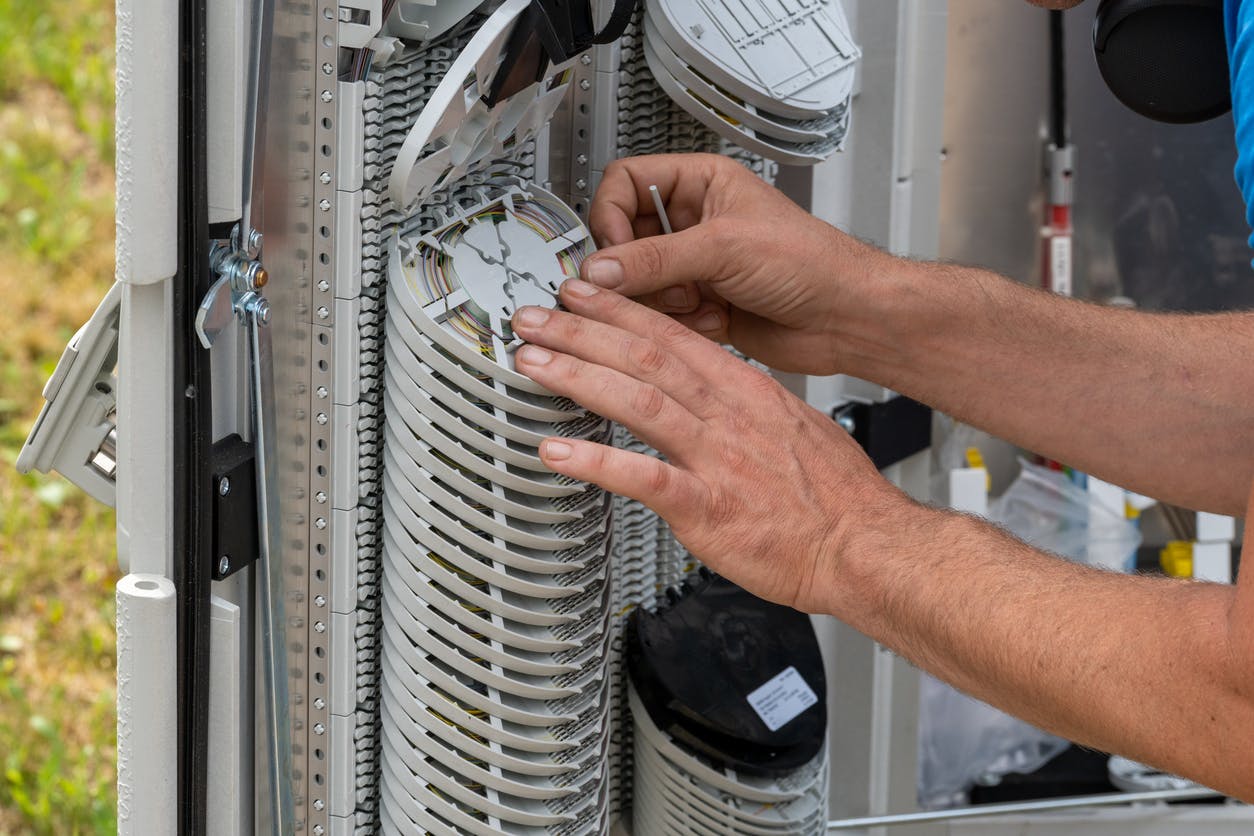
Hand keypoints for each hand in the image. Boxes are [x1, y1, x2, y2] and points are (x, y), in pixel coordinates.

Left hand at [510, 279, 908, 612]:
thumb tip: (719, 402)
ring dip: (578, 377)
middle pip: (645, 356)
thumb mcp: (795, 429)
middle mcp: (728, 414)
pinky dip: (594, 463)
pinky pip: (641, 478)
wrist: (867, 545)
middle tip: (535, 316)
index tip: (583, 293)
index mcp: (747, 391)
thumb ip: (748, 411)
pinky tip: (556, 454)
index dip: (620, 310)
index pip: (673, 335)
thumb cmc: (839, 498)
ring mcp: (716, 457)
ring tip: (534, 363)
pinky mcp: (707, 506)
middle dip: (583, 331)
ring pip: (637, 401)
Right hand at [582, 153, 892, 374]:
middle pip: (624, 239)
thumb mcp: (724, 247)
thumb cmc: (812, 262)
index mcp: (701, 183)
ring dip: (659, 299)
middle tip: (647, 283)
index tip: (615, 250)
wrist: (846, 318)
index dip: (612, 216)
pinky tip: (710, 319)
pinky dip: (677, 322)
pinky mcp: (699, 306)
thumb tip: (600, 267)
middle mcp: (694, 222)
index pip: (625, 183)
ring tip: (692, 301)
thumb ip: (654, 258)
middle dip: (635, 267)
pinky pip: (659, 315)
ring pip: (638, 282)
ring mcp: (695, 266)